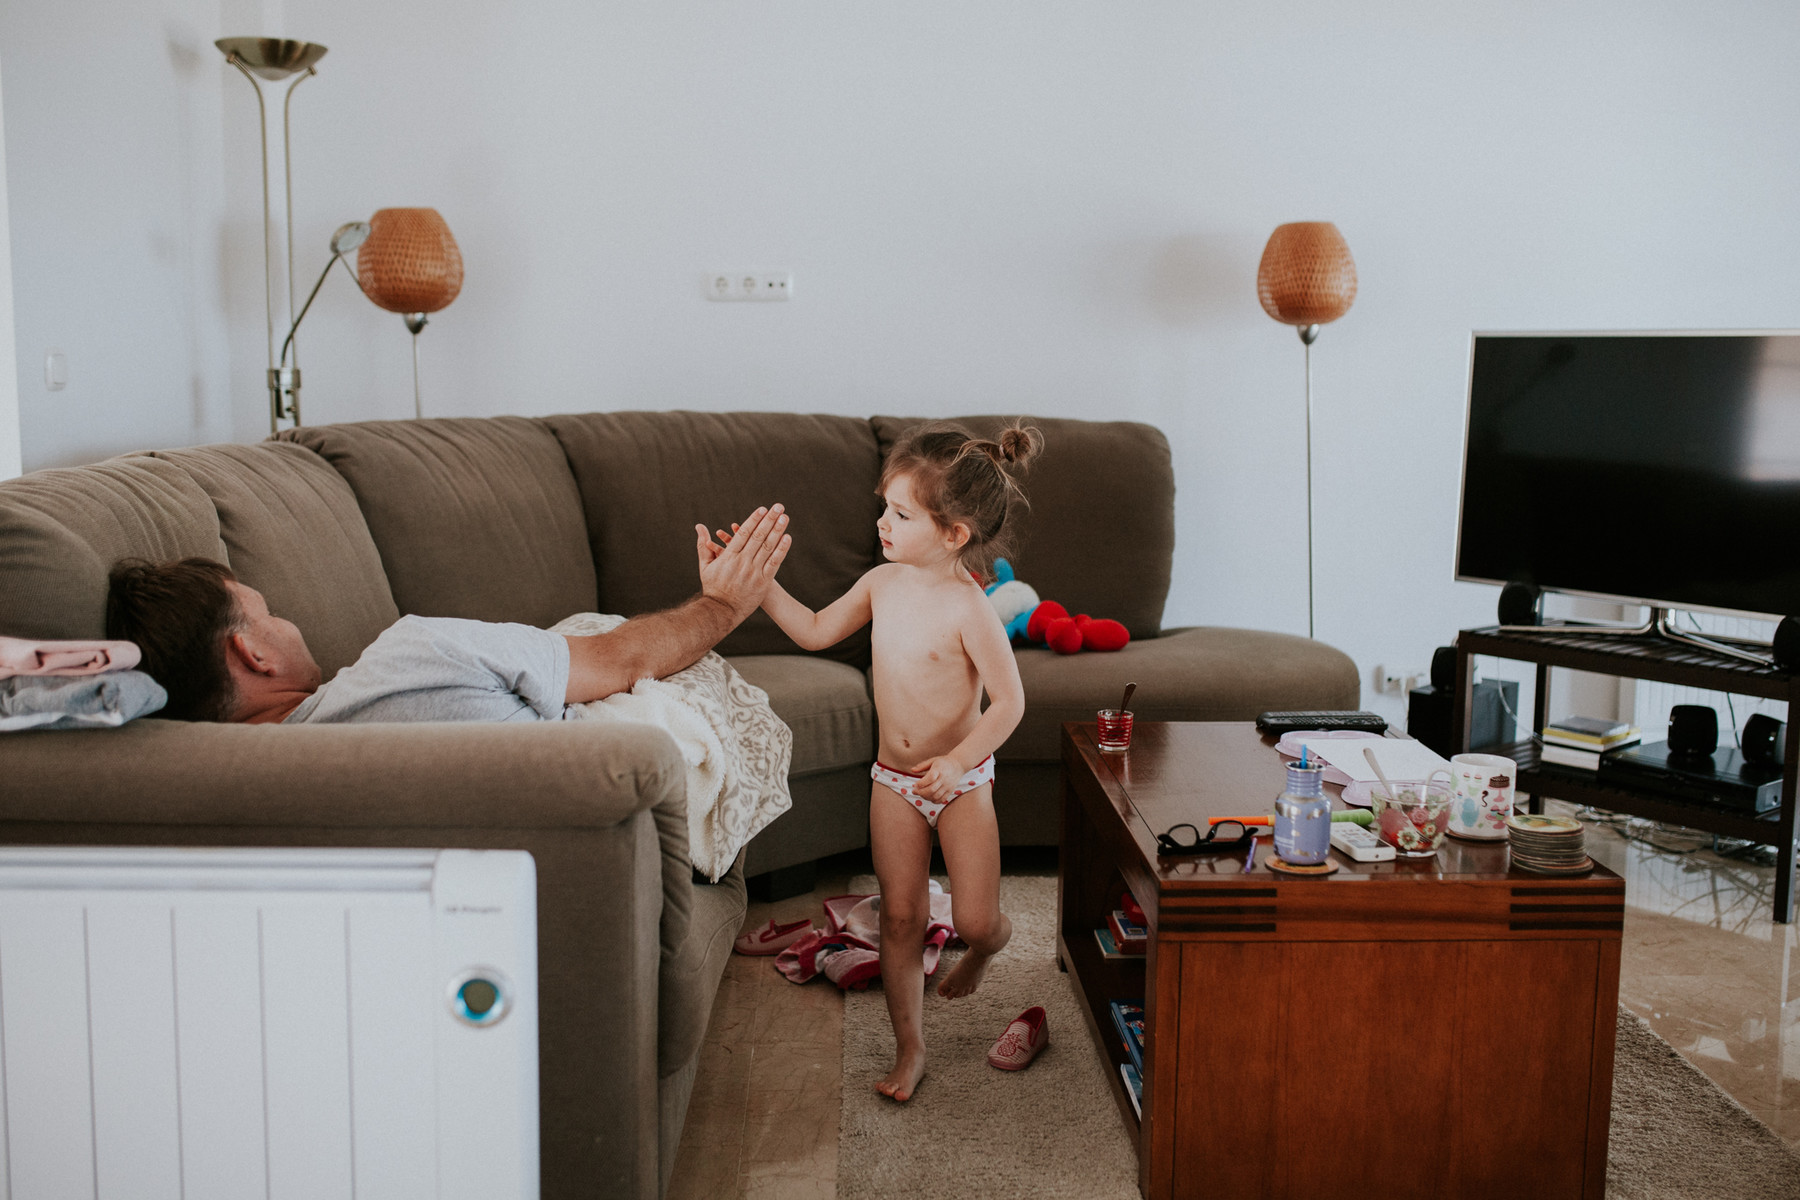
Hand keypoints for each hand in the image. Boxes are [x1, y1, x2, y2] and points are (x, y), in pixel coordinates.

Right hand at [695, 504, 789, 620]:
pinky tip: (788, 538)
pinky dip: (781, 550)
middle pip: (758, 537)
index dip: (754, 520)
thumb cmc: (713, 587)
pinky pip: (774, 563)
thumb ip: (704, 545)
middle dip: (769, 520)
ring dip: (777, 530)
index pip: (743, 534)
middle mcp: (742, 563)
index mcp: (728, 557)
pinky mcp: (763, 582)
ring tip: (784, 517)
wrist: (721, 611)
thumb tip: (699, 526)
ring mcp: (754, 572)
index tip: (762, 509)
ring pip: (768, 547)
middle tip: (778, 507)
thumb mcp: (706, 566)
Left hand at [910, 755, 966, 803]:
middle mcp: (944, 779)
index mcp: (939, 769)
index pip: (930, 778)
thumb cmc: (943, 762)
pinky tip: (929, 797)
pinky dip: (933, 801)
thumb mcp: (933, 760)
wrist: (958, 765)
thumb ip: (922, 766)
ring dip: (926, 797)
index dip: (921, 783)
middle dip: (920, 792)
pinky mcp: (950, 791)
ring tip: (921, 794)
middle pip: (931, 789)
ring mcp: (948, 786)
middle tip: (914, 791)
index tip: (915, 784)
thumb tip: (912, 770)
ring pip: (936, 796)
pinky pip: (941, 800)